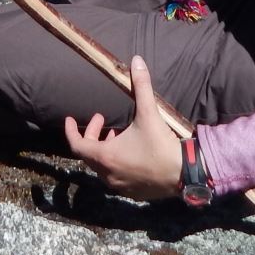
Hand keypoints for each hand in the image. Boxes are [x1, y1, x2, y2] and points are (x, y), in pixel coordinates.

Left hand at [63, 55, 182, 201]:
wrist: (184, 173)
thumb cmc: (161, 143)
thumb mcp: (148, 113)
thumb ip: (141, 86)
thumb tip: (136, 60)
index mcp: (105, 156)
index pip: (77, 145)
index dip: (71, 131)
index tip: (70, 120)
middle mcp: (108, 174)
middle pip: (89, 155)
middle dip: (91, 135)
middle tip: (101, 120)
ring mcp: (120, 186)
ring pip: (102, 167)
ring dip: (104, 149)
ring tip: (115, 134)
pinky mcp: (133, 193)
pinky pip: (116, 177)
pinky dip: (115, 163)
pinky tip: (129, 153)